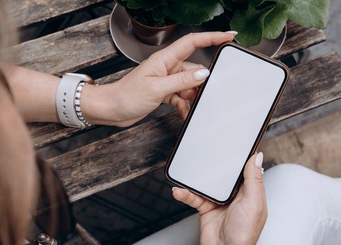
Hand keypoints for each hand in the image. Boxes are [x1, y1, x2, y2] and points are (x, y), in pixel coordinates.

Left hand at [83, 32, 235, 126]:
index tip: (228, 36)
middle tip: (204, 94)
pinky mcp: (164, 92)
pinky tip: (184, 113)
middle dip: (200, 83)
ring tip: (189, 107)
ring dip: (191, 97)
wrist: (112, 109)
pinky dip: (184, 105)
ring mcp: (166, 80)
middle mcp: (167, 67)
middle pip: (194, 69)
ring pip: (189, 85)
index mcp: (164, 59)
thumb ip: (181, 81)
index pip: (192, 42)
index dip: (212, 37)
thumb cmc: (126, 95)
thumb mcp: (156, 88)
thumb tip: (202, 74)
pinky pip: (181, 97)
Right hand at [173, 152, 266, 244]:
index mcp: (249, 191)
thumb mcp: (253, 204)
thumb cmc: (244, 235)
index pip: (244, 168)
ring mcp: (219, 200)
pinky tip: (179, 190)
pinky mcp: (205, 207)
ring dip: (195, 179)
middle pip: (223, 173)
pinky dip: (185, 193)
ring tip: (186, 173)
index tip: (233, 140)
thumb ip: (254, 180)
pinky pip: (193, 196)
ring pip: (205, 183)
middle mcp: (234, 194)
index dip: (239, 155)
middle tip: (205, 151)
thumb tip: (257, 157)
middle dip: (214, 164)